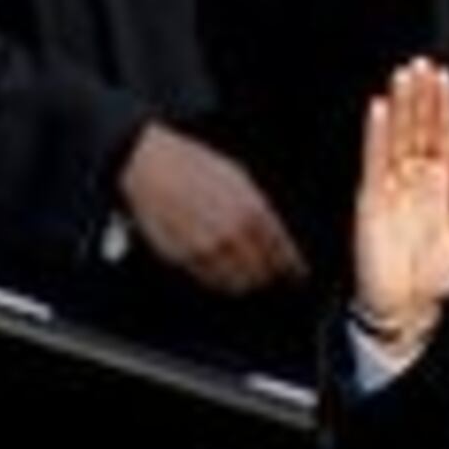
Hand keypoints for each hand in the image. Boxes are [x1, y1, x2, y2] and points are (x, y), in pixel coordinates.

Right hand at [116, 122, 307, 295]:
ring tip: (248, 279)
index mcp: (254, 210)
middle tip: (271, 278)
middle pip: (263, 272)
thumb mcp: (240, 179)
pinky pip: (212, 281)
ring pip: (239, 282)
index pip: (283, 252)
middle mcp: (234, 232)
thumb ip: (260, 209)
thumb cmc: (193, 165)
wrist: (152, 165)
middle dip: (269, 277)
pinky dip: (221, 282)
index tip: (296, 275)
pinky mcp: (185, 257)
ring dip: (246, 283)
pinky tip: (223, 275)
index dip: (292, 268)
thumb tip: (275, 235)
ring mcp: (209, 247)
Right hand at [352, 55, 448, 339]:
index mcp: (442, 184)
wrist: (410, 305)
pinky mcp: (371, 200)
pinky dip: (377, 135)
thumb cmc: (440, 272)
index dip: (443, 106)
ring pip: (397, 138)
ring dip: (400, 106)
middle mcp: (415, 180)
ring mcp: (392, 187)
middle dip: (421, 97)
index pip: (442, 135)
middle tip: (422, 63)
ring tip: (403, 75)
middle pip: (419, 129)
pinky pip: (374, 161)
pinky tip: (380, 109)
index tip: (445, 76)